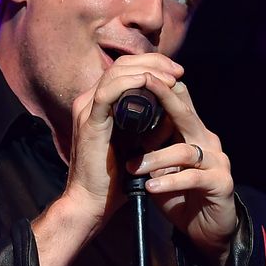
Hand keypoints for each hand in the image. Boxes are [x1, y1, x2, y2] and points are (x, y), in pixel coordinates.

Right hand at [62, 53, 183, 224]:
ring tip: (172, 77)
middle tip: (178, 71)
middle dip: (153, 62)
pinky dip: (131, 83)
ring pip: (116, 72)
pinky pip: (108, 91)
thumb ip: (151, 126)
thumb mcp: (138, 145)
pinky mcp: (88, 121)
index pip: (124, 70)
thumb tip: (174, 109)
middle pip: (121, 64)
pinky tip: (150, 82)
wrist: (92, 203)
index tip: (177, 73)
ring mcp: (86, 109)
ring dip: (147, 70)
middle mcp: (89, 101)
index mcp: (99, 104)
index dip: (151, 65)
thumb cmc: (115, 179)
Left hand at [125, 69, 238, 265]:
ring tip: (134, 167)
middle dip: (164, 98)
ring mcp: (217, 162)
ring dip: (156, 158)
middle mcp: (207, 142)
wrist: (208, 231)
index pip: (180, 102)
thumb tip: (120, 124)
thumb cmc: (180, 196)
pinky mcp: (221, 184)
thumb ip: (149, 145)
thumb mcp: (160, 167)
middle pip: (186, 114)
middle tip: (142, 87)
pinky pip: (194, 178)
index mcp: (193, 134)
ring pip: (185, 151)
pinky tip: (152, 186)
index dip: (162, 88)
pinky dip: (171, 181)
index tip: (138, 76)